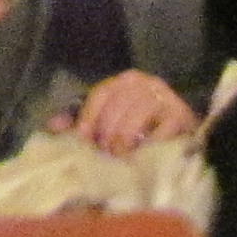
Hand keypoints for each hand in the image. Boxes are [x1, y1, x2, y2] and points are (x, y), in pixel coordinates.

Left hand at [60, 70, 196, 155]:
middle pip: (117, 106)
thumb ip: (84, 121)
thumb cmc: (141, 125)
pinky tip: (143, 154)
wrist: (184, 128)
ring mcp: (164, 97)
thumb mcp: (111, 118)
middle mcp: (145, 83)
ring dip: (125, 139)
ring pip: (136, 116)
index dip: (89, 118)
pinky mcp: (181, 115)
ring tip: (121, 156)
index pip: (101, 95)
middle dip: (108, 133)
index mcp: (124, 81)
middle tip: (105, 153)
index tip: (85, 140)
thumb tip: (52, 125)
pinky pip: (161, 129)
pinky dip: (149, 143)